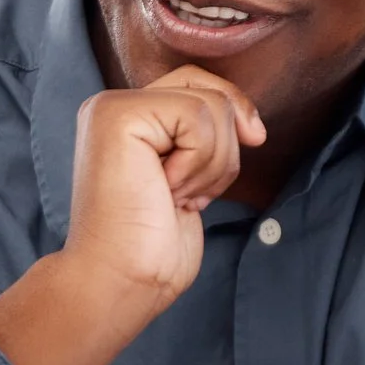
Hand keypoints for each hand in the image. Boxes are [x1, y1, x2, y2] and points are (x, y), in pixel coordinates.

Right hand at [63, 66, 265, 302]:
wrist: (121, 281)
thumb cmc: (154, 244)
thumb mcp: (194, 178)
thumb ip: (208, 139)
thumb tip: (251, 124)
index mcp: (129, 118)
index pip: (199, 84)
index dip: (234, 110)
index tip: (252, 145)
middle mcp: (115, 105)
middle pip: (209, 90)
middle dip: (225, 147)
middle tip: (190, 193)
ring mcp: (112, 107)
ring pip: (210, 106)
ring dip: (211, 166)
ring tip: (175, 196)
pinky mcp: (117, 116)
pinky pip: (197, 118)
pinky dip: (198, 164)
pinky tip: (167, 191)